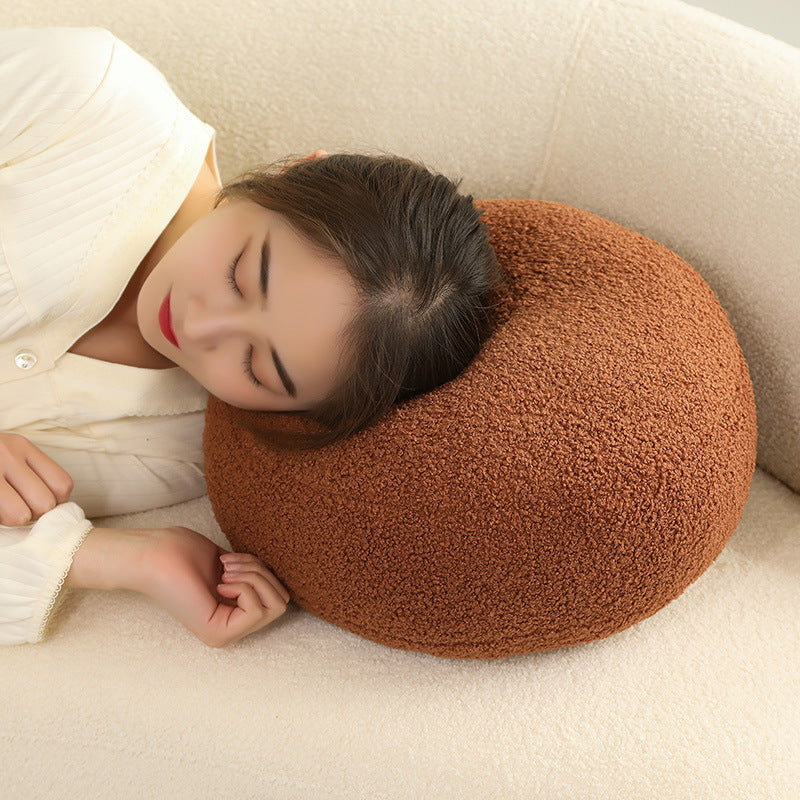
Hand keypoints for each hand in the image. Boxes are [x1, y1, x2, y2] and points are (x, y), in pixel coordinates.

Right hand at [0, 433, 72, 525]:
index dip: (57, 501)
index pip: (62, 483)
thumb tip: (59, 507)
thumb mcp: (11, 455)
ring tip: (5, 509)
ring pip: (20, 516)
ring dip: (14, 519)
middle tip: (21, 507)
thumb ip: (35, 473)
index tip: (42, 502)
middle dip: (35, 513)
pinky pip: (0, 518)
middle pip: (45, 503)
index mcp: (23, 446)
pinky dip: (0, 520)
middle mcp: (7, 455)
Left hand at [141, 527, 289, 646]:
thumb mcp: (230, 562)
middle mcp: (231, 628)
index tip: (233, 562)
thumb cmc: (183, 553)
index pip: (279, 596)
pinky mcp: (218, 633)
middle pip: (282, 602)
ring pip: (274, 605)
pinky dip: (244, 586)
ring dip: (253, 577)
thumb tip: (273, 575)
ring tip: (223, 572)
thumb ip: (251, 573)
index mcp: (233, 613)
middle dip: (263, 574)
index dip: (264, 571)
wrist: (154, 556)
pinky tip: (220, 583)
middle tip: (229, 567)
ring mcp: (225, 634)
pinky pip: (256, 609)